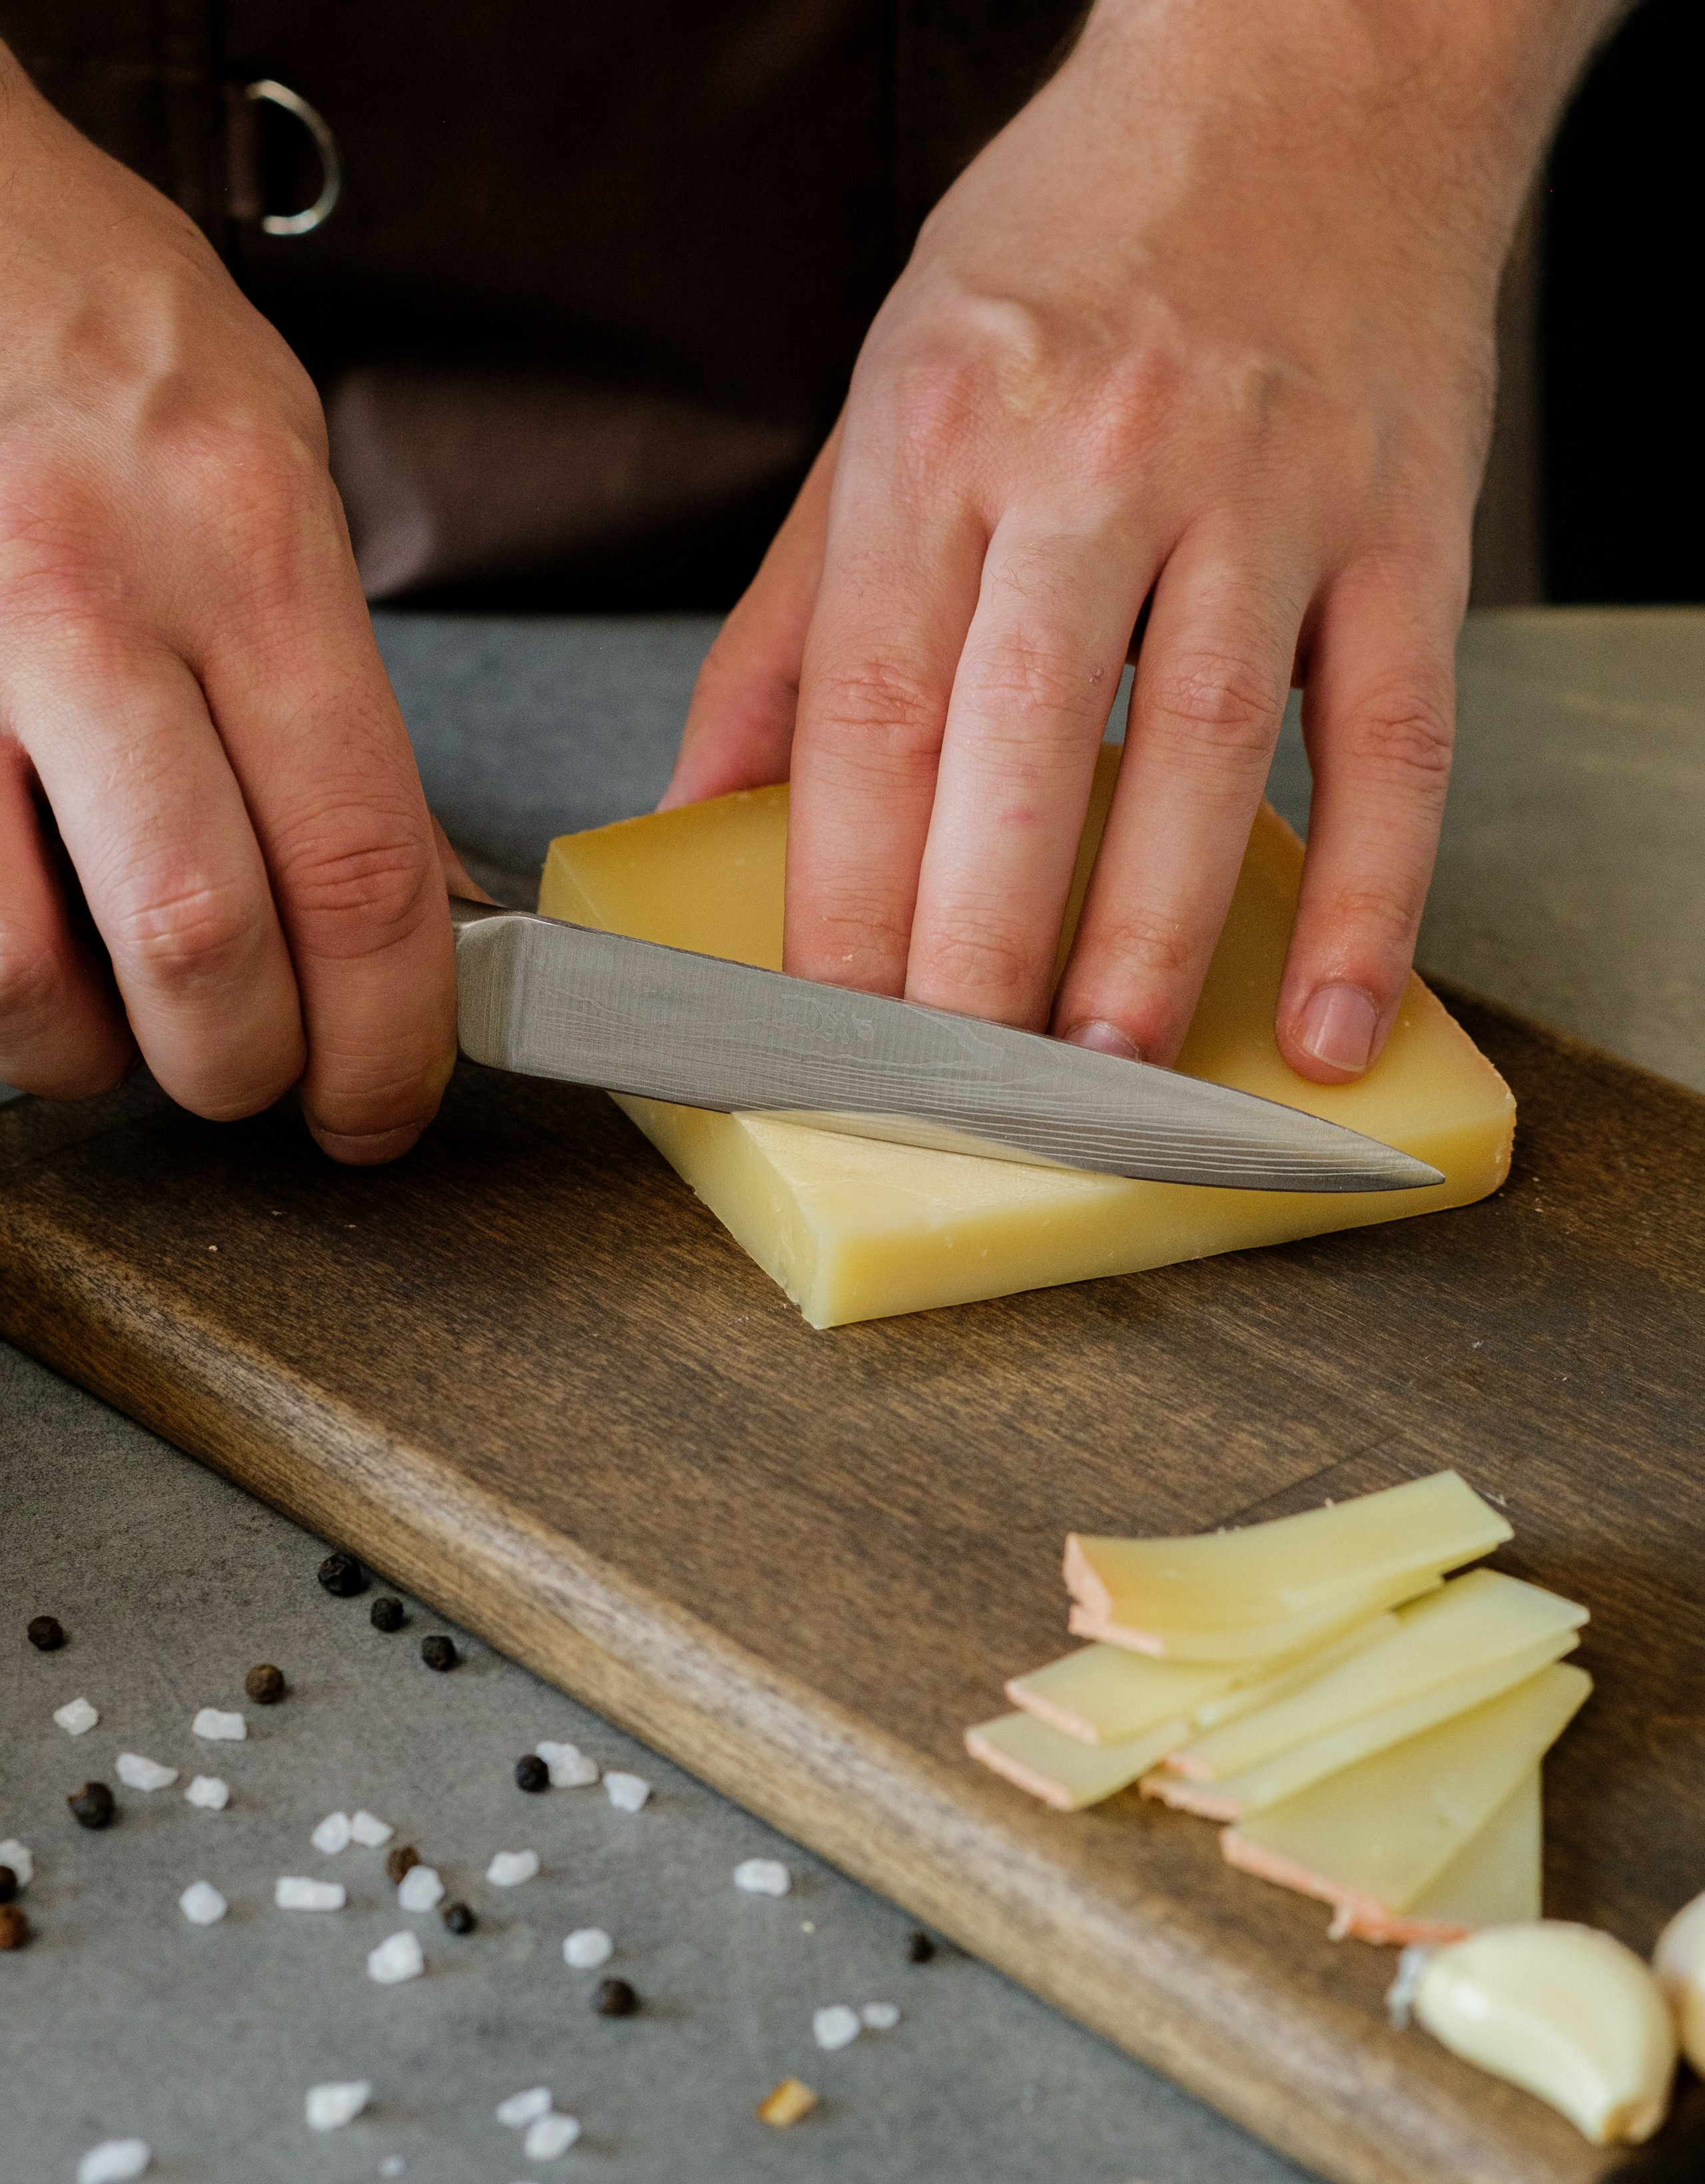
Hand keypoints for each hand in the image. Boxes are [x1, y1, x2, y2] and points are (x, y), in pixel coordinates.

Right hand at [0, 56, 467, 1158]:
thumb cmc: (112, 344)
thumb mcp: (281, 482)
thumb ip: (340, 708)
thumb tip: (416, 911)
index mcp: (249, 547)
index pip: (358, 866)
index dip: (386, 1037)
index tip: (385, 1104)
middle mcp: (93, 596)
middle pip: (195, 938)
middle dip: (243, 1066)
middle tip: (260, 1079)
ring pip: (19, 966)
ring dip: (89, 1050)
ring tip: (120, 1023)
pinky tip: (28, 944)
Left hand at [665, 0, 1614, 1081]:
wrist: (1309, 72)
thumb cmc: (1077, 248)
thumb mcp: (884, 392)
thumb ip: (793, 619)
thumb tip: (702, 806)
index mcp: (939, 427)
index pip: (873, 707)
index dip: (843, 891)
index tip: (824, 1028)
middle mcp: (1098, 451)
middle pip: (1023, 741)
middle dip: (979, 946)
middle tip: (955, 1093)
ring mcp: (1267, 486)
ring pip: (1204, 747)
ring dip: (1151, 937)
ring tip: (1104, 1083)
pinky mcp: (1405, 522)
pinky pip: (1393, 735)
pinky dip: (1372, 892)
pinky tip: (1331, 1019)